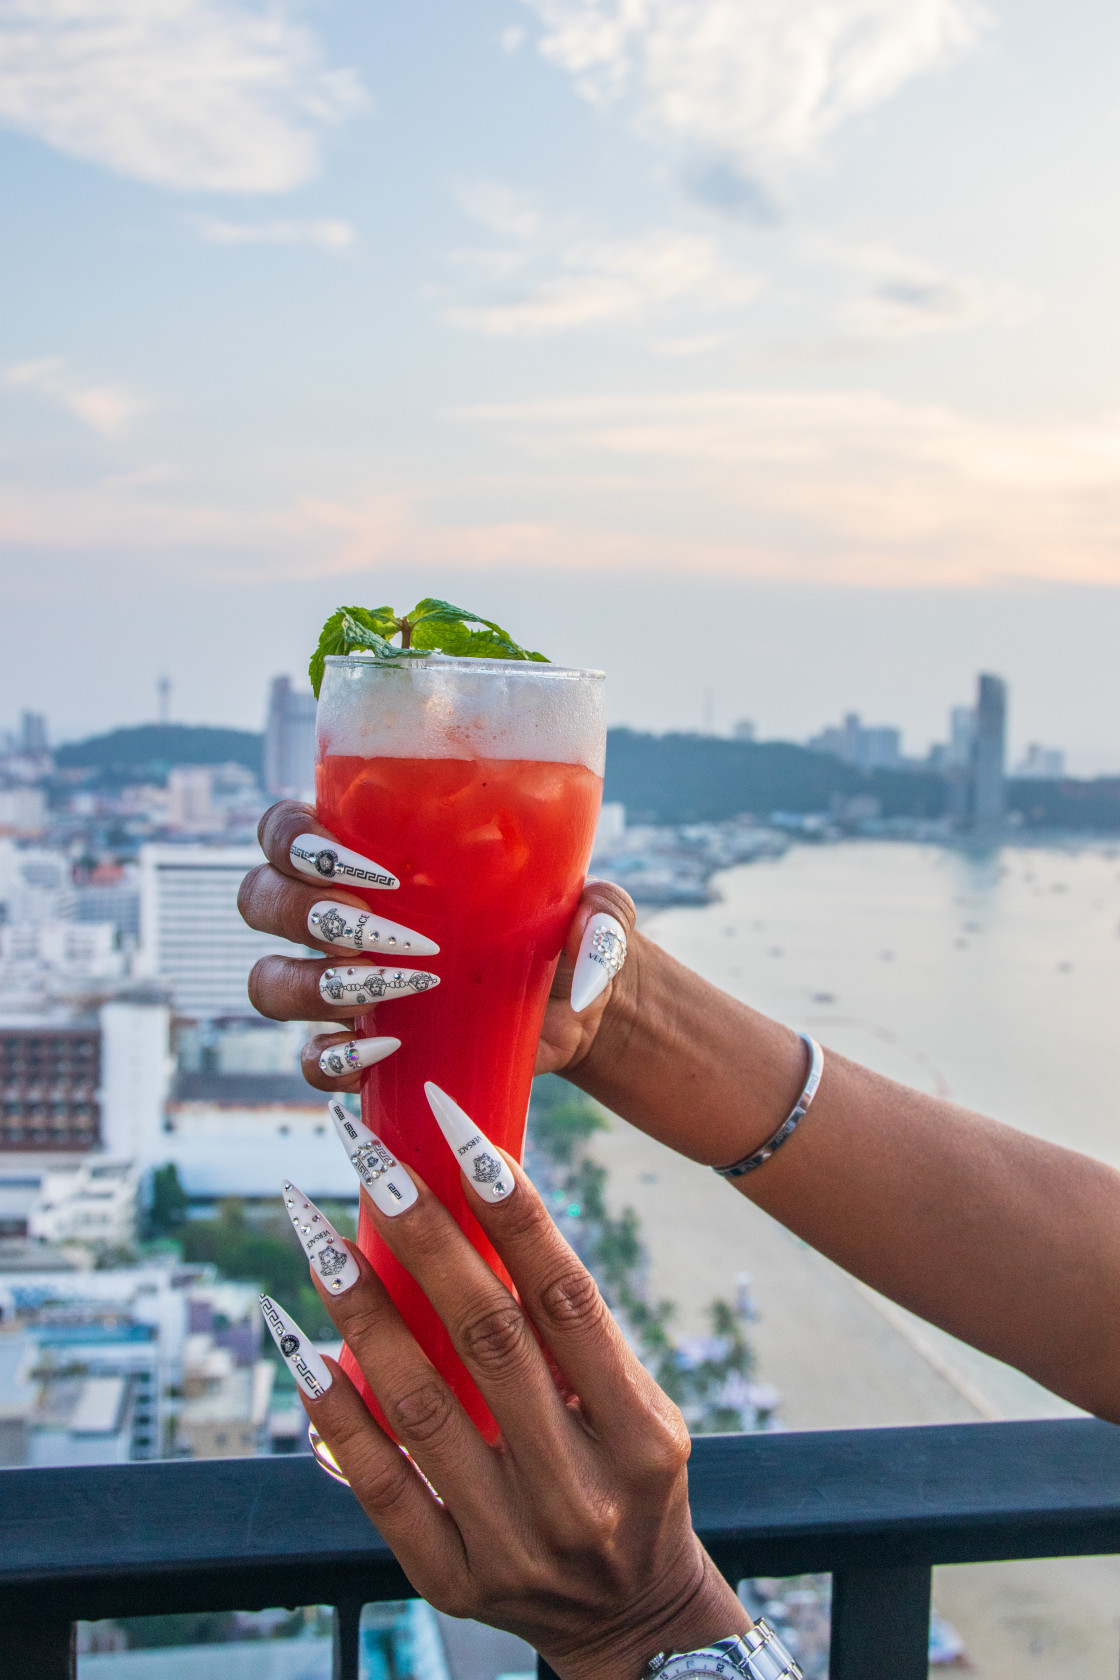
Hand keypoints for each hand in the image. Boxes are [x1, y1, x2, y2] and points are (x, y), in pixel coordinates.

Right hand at [238, 801, 636, 1089]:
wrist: (578, 1009)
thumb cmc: (571, 932)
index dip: (296, 840)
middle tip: (383, 928)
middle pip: (258, 900)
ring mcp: (338, 984)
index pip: (286, 830)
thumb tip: (584, 939)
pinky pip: (307, 1060)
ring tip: (397, 988)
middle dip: (306, 913)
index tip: (373, 868)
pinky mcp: (357, 1048)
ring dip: (314, 985)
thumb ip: (602, 911)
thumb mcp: (598, 909)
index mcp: (372, 854)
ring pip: (266, 981)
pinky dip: (332, 1059)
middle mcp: (337, 913)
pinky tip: (388, 1051)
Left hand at [287, 1113, 748, 1679]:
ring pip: (420, 1404)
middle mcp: (580, 1488)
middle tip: (370, 1155)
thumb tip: (478, 1214)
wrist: (633, 1620)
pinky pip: (379, 1486)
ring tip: (313, 1234)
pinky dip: (334, 1411)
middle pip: (488, 1337)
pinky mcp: (452, 1581)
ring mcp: (513, 1542)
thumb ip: (574, 1334)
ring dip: (360, 1309)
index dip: (512, 1207)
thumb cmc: (628, 1477)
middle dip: (423, 1234)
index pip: (567, 1296)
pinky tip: (297, 1343)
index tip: (458, 1130)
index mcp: (640, 1432)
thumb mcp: (638, 1408)